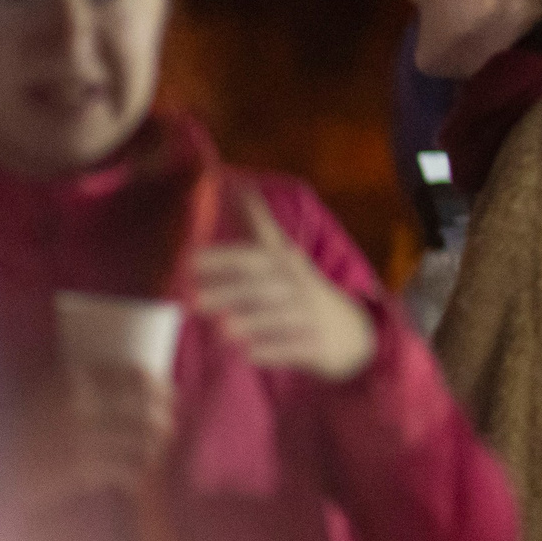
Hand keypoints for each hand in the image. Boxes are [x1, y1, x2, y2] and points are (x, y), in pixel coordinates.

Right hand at [27, 361, 173, 503]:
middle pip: (145, 410)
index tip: (170, 393)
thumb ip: (63, 371)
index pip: (134, 378)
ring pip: (138, 443)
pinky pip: (119, 471)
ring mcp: (78, 440)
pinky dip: (134, 475)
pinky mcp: (73, 471)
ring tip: (155, 451)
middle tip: (169, 424)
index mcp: (73, 378)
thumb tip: (103, 362)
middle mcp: (81, 406)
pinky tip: (135, 479)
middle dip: (165, 418)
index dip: (160, 386)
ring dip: (154, 448)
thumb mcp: (30, 379)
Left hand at [193, 190, 377, 381]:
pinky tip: (249, 355)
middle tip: (193, 300)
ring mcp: (310, 315)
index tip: (189, 259)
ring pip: (278, 316)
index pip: (252, 254)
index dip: (222, 256)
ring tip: (221, 331)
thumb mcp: (285, 254)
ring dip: (250, 322)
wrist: (352, 331)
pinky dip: (272, 351)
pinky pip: (294, 348)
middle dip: (229, 291)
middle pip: (262, 285)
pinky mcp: (317, 344)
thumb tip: (237, 185)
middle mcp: (299, 285)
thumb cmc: (302, 289)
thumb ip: (258, 223)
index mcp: (286, 262)